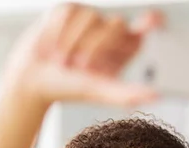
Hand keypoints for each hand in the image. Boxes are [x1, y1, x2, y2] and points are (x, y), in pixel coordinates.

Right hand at [1, 3, 160, 108]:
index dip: (153, 20)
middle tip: (82, 68)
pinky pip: (71, 13)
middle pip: (118, 24)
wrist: (32, 81)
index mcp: (125, 49)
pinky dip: (60, 33)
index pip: (148, 26)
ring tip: (64, 62)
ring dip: (74, 44)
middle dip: (97, 47)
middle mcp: (111, 31)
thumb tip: (156, 96)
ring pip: (92, 17)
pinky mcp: (69, 10)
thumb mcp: (101, 91)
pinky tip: (53, 46)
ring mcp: (91, 19)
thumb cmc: (69, 89)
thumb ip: (128, 93)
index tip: (153, 20)